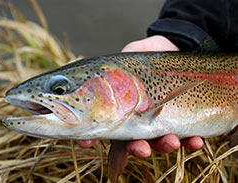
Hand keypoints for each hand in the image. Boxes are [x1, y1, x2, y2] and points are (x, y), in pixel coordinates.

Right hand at [77, 35, 203, 156]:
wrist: (176, 47)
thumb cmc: (147, 53)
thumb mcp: (129, 56)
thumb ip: (114, 68)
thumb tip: (93, 78)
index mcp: (121, 108)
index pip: (102, 126)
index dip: (90, 138)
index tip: (86, 143)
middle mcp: (138, 119)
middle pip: (133, 141)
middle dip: (136, 149)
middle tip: (141, 149)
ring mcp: (161, 122)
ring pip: (160, 142)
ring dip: (165, 146)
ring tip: (172, 141)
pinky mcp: (183, 120)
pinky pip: (187, 137)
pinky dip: (191, 142)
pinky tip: (195, 141)